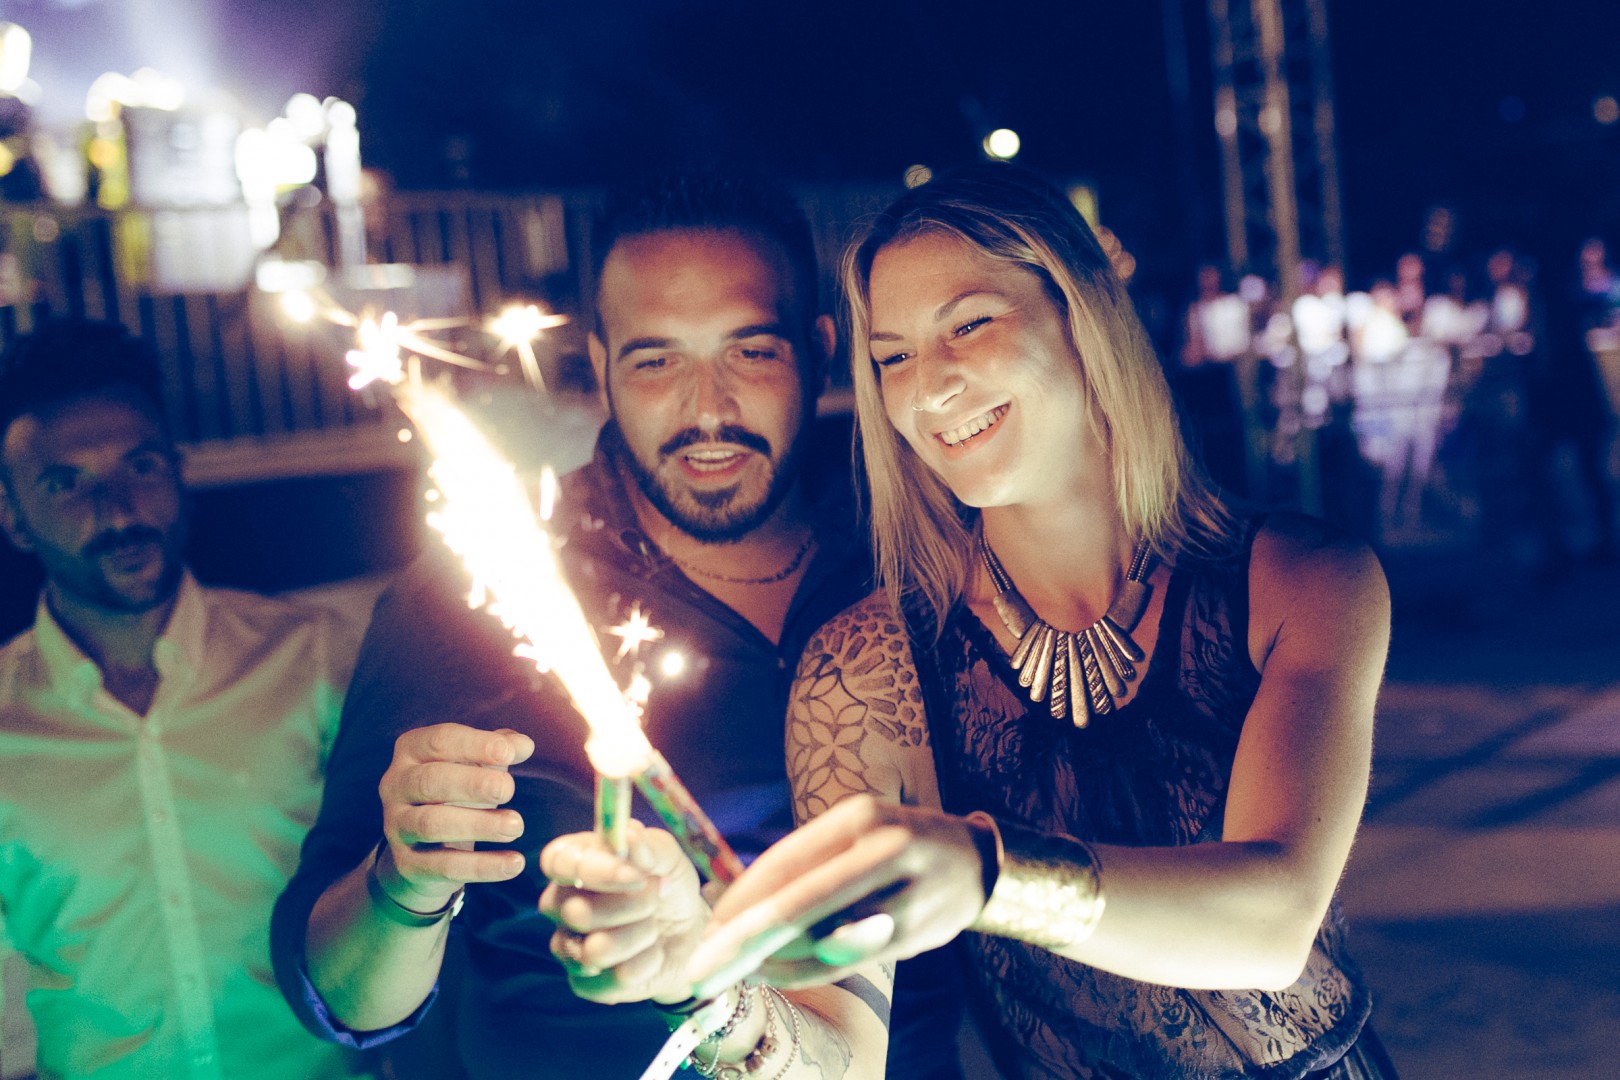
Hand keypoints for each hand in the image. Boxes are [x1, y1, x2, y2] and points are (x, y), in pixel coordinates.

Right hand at [375, 723, 533, 912]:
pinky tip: (514, 863)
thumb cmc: (456, 790)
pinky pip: (444, 866)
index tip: (508, 752)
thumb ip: (500, 750)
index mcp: (411, 750)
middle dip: (472, 784)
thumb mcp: (477, 764)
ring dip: (478, 825)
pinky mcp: (407, 864)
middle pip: (431, 781)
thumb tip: (524, 745)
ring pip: (432, 824)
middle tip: (508, 790)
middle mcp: (396, 785)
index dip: (475, 745)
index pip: (440, 741)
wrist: (423, 849)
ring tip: (516, 826)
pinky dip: (482, 866)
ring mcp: (397, 826)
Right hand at [539, 822, 708, 1004]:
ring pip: (595, 950)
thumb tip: (629, 836)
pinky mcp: (584, 982)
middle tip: (659, 894)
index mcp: (574, 862)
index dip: (595, 871)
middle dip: (632, 906)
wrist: (690, 931)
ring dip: (641, 936)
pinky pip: (611, 980)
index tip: (637, 875)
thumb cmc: (667, 883)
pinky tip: (652, 953)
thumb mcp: (668, 857)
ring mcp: (567, 945)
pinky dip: (644, 965)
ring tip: (655, 926)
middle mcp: (560, 903)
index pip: (557, 862)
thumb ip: (648, 845)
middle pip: (575, 912)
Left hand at [687, 795, 989, 996]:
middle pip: (800, 904)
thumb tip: (737, 901)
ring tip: (735, 971)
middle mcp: (883, 850)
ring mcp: (902, 895)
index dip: (742, 898)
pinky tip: (773, 975)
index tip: (707, 926)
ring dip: (770, 961)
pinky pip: (845, 962)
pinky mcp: (914, 934)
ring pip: (821, 939)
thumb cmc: (897, 846)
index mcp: (860, 817)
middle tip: (702, 969)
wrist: (975, 864)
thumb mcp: (856, 833)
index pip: (787, 860)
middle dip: (745, 941)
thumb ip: (806, 863)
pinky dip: (803, 973)